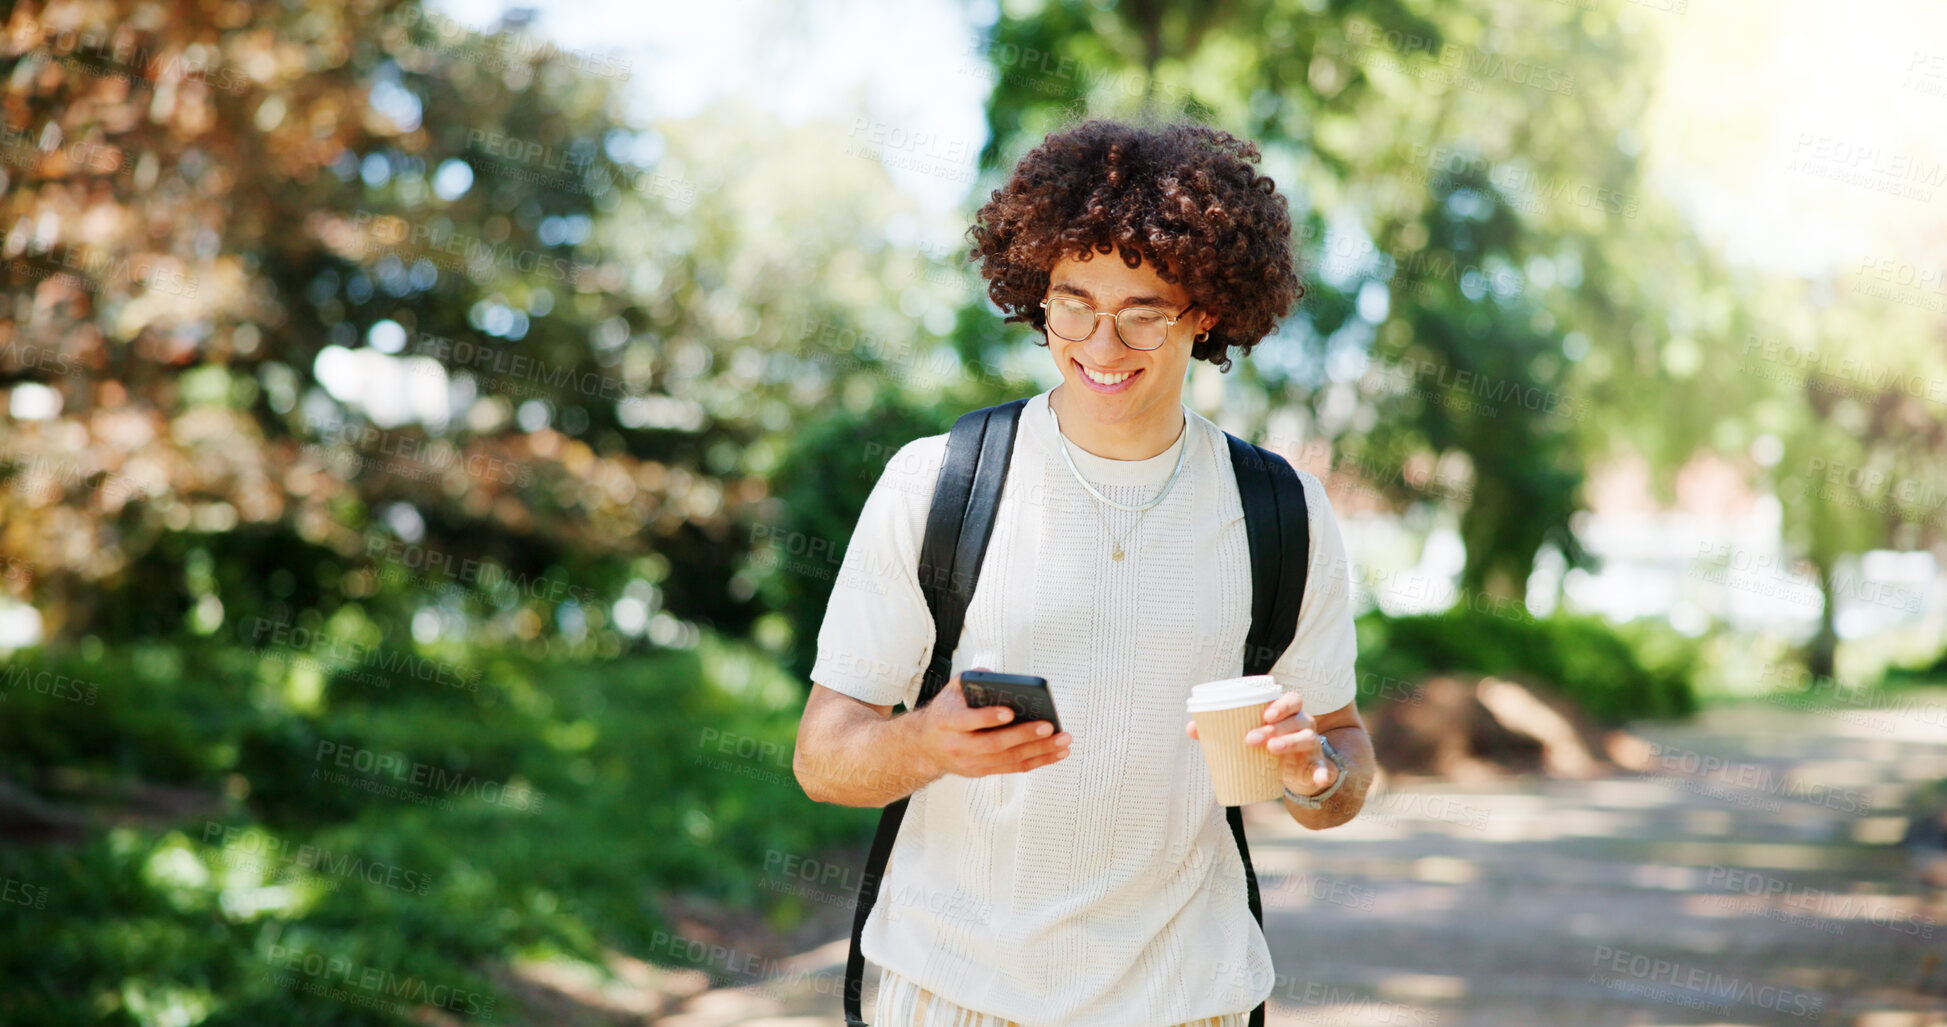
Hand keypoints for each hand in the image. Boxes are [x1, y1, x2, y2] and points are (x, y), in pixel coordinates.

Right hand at [915, 668, 1071, 778]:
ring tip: (1062, 740)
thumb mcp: (951, 691)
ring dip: (1039, 751)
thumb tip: (998, 677)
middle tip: (1049, 727)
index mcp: (948, 721)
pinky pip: (1014, 768)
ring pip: (1009, 759)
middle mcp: (958, 745)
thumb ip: (973, 679)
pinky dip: (1038, 761)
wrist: (924, 746)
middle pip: (995, 744)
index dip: (988, 718)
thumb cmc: (945, 713)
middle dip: (1025, 735)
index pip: (968, 721)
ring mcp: (971, 762)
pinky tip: (1056, 753)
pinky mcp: (982, 771)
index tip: (1009, 712)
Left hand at [1185, 691, 1336, 796]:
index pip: (1292, 700)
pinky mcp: (1317, 767)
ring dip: (1290, 743)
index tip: (1264, 713)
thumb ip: (1221, 729)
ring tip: (1272, 749)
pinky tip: (1319, 778)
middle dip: (1274, 727)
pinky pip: (1325, 769)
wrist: (1294, 772)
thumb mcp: (1249, 735)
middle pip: (1296, 719)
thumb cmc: (1267, 745)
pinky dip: (1323, 773)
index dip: (1281, 704)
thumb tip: (1190, 728)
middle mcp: (1304, 726)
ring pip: (1307, 739)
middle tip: (1250, 738)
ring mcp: (1312, 747)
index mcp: (1288, 714)